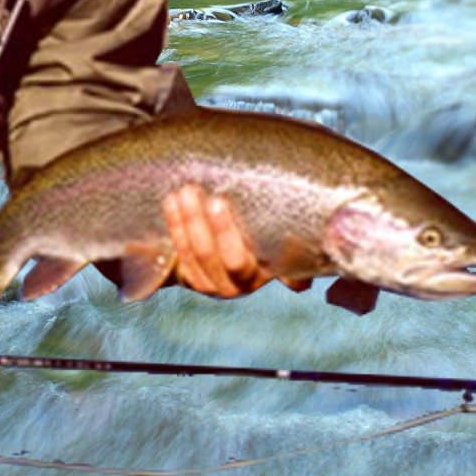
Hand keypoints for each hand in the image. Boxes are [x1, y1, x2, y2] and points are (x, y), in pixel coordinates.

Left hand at [163, 185, 298, 297]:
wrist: (241, 245)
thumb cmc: (270, 229)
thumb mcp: (285, 235)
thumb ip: (296, 240)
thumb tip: (304, 248)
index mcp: (264, 272)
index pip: (240, 260)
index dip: (225, 234)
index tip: (216, 201)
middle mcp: (237, 284)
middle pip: (213, 257)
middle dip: (201, 223)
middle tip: (192, 190)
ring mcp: (212, 284)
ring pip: (194, 256)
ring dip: (185, 221)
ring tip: (182, 191)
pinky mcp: (192, 278)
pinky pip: (180, 255)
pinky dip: (175, 226)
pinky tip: (171, 201)